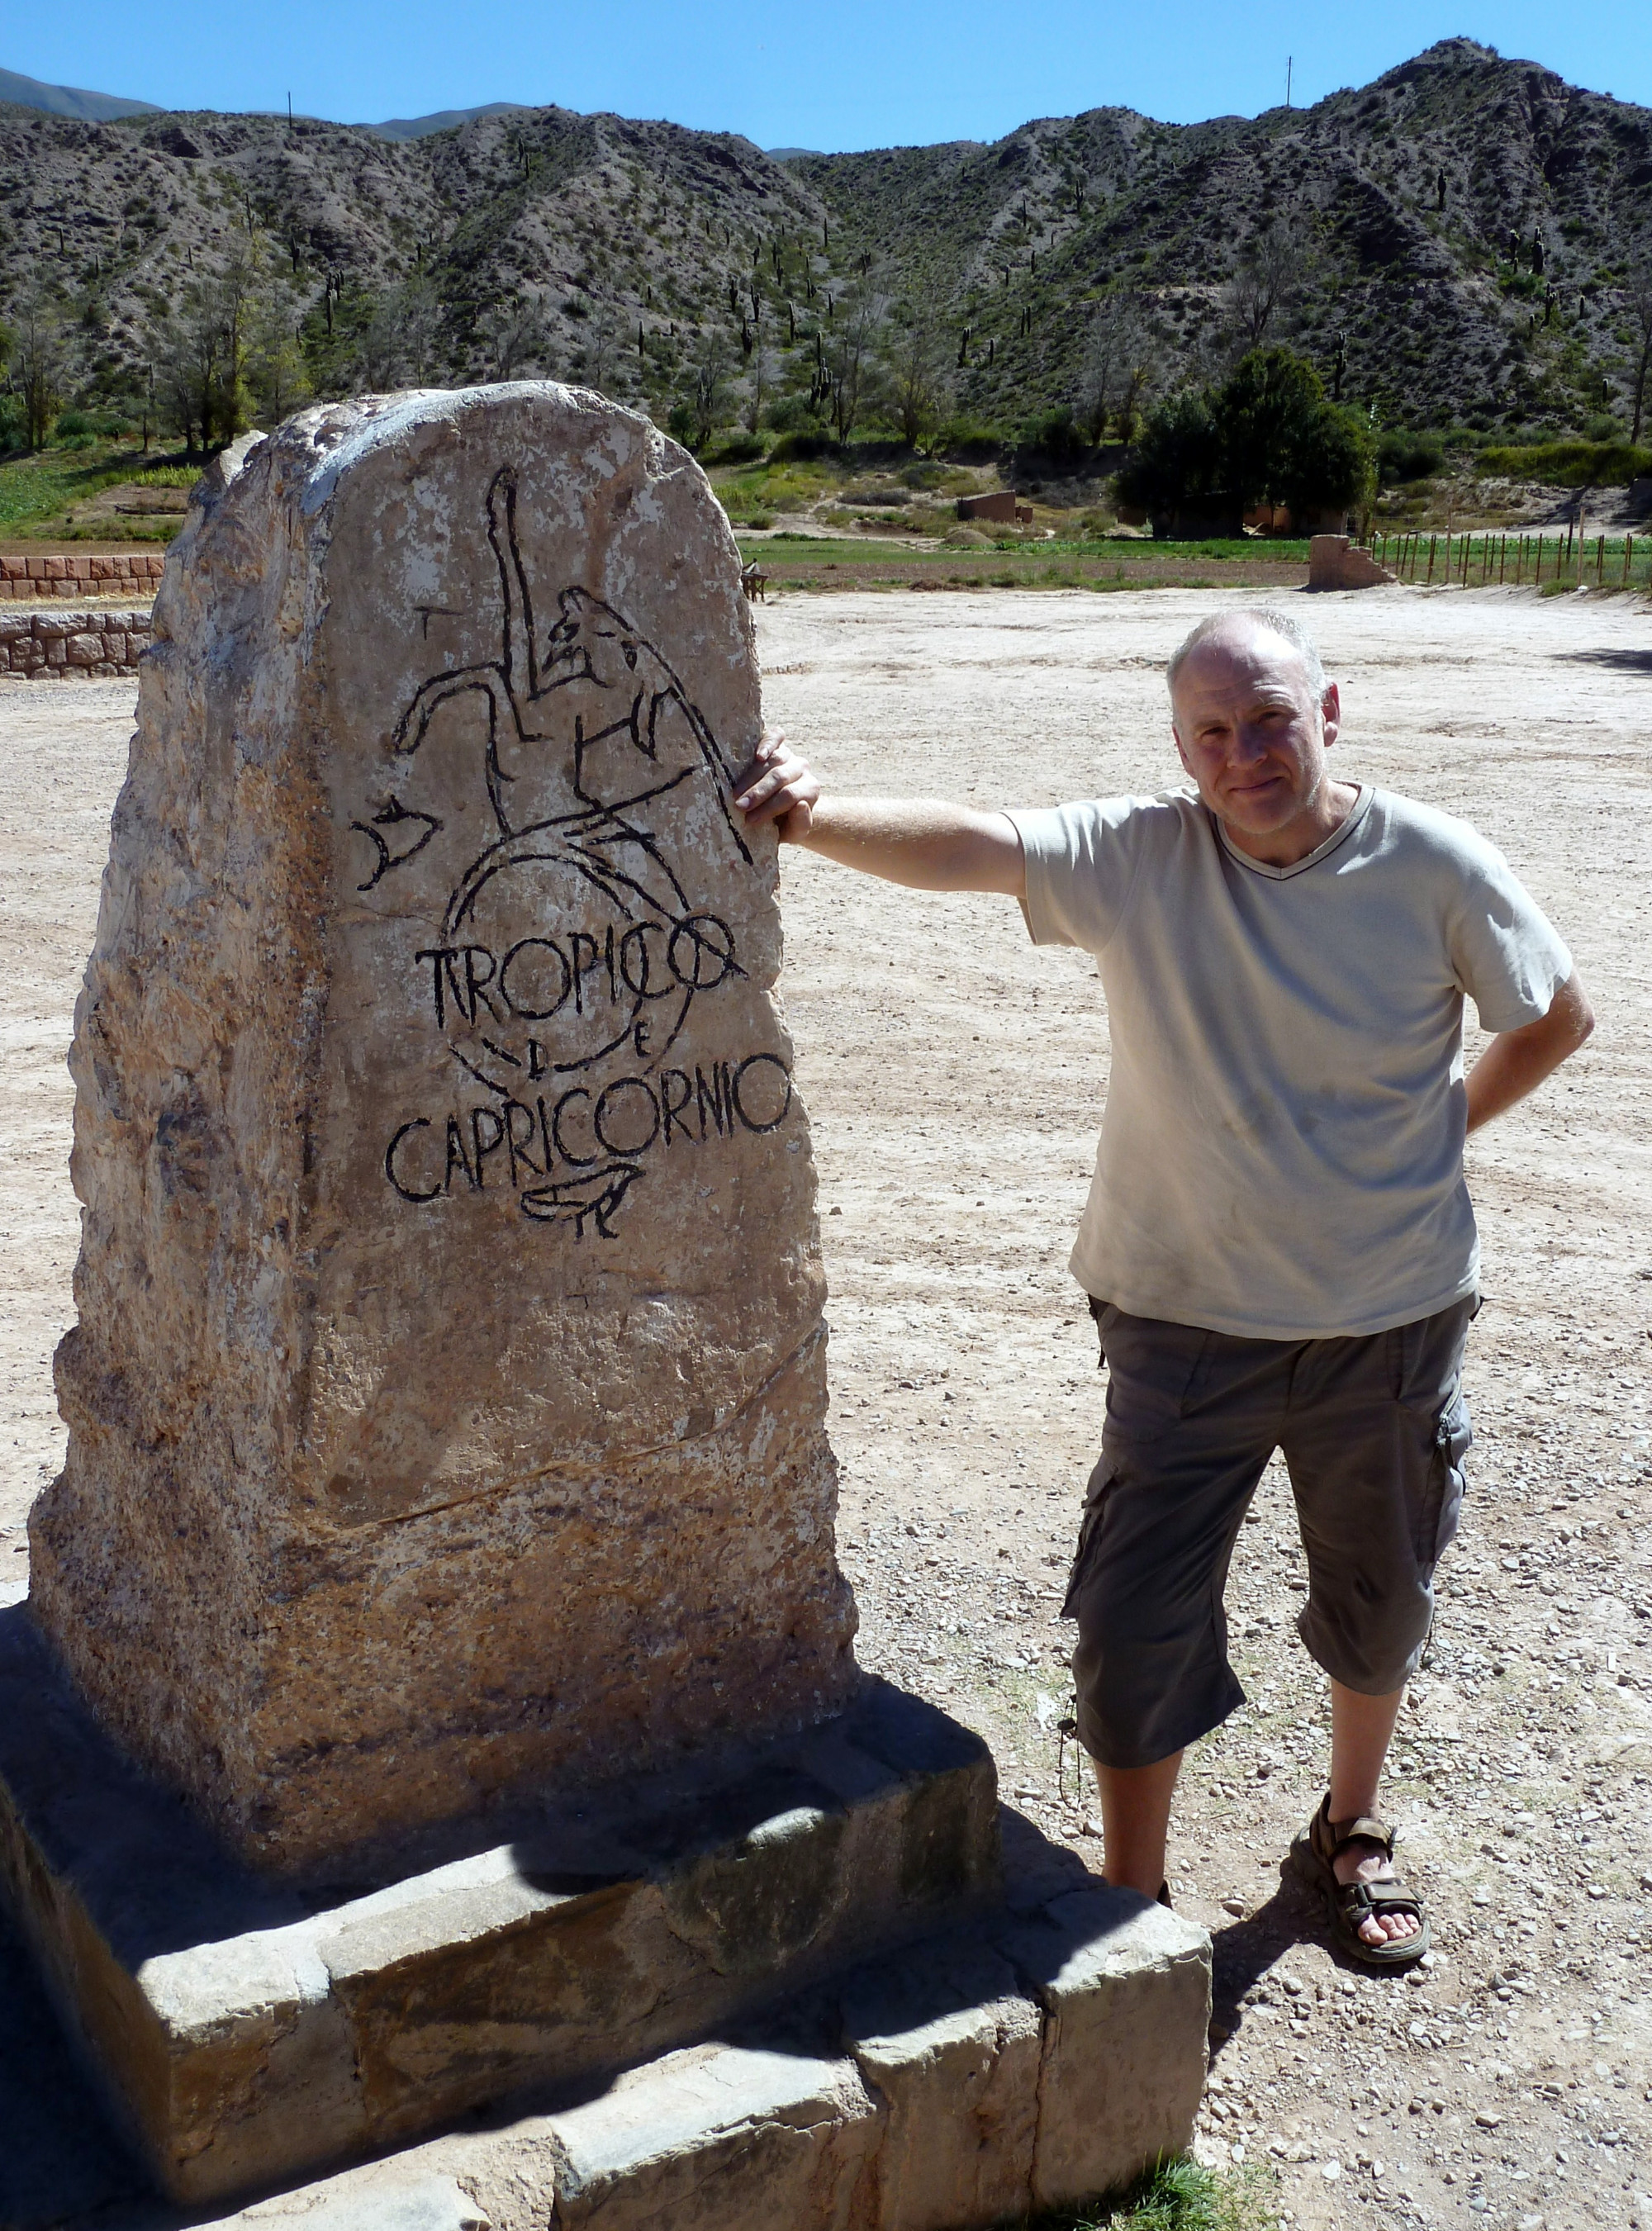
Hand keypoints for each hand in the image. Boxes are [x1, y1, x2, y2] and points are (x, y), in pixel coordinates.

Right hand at [732, 727, 820, 841]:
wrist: (782, 809)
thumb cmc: (785, 823)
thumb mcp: (794, 832)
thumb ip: (801, 824)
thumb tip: (801, 805)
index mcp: (810, 790)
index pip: (789, 796)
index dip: (768, 808)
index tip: (749, 821)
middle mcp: (802, 769)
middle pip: (780, 777)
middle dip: (758, 793)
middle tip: (739, 806)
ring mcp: (790, 754)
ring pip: (773, 760)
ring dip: (752, 777)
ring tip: (736, 793)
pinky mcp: (779, 742)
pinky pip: (776, 736)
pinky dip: (767, 743)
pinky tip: (758, 755)